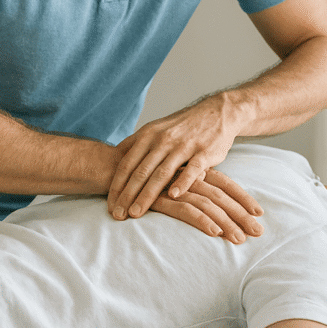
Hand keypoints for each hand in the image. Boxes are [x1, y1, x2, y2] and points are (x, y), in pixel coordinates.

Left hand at [107, 95, 240, 220]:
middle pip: (141, 171)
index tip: (109, 205)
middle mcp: (163, 140)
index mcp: (149, 135)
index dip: (116, 185)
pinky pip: (192, 169)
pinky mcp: (204, 152)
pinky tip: (174, 196)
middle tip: (117, 215)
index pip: (127, 164)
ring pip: (162, 173)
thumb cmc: (183, 126)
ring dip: (147, 194)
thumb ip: (137, 143)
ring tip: (137, 212)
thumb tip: (115, 157)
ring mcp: (184, 146)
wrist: (217, 112)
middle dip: (127, 195)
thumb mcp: (156, 128)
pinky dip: (182, 182)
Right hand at [149, 168, 263, 243]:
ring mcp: (174, 185)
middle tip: (259, 232)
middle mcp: (187, 175)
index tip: (259, 213)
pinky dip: (202, 220)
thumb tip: (205, 196)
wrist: (110, 164)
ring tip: (240, 239)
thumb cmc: (140, 171)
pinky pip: (186, 209)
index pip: (224, 182)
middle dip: (241, 214)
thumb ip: (187, 182)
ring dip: (227, 222)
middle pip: (221, 195)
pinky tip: (214, 232)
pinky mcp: (160, 196)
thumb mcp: (169, 174)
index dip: (242, 197)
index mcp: (192, 167)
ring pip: (208, 204)